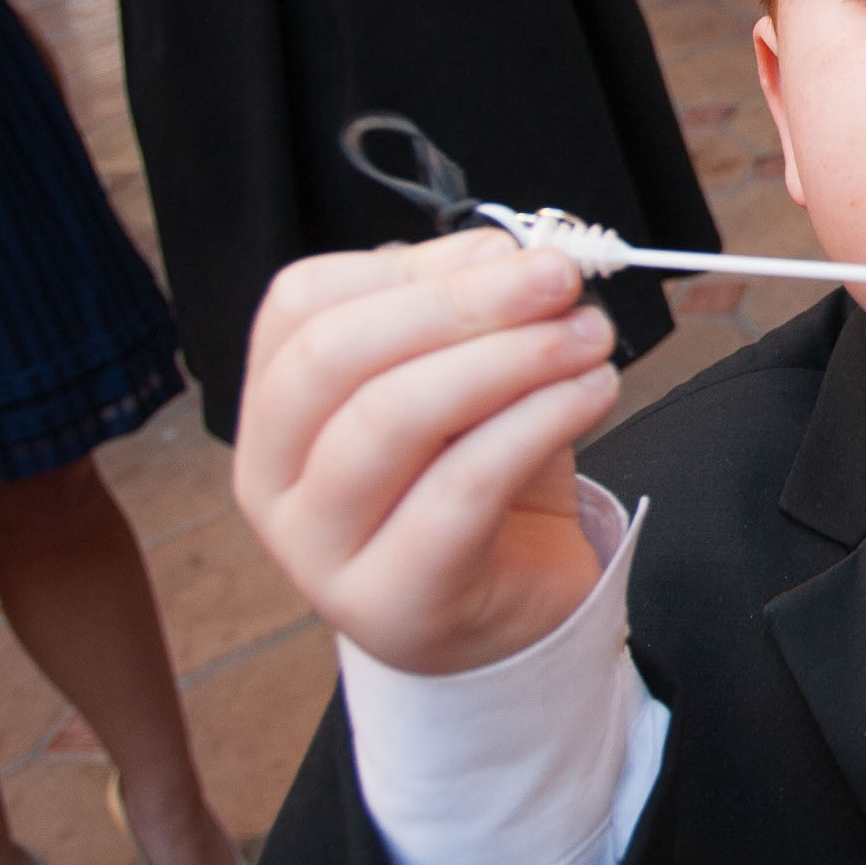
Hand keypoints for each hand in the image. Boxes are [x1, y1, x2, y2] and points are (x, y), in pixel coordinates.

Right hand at [232, 229, 621, 676]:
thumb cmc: (484, 484)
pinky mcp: (392, 602)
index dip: (412, 266)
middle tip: (560, 278)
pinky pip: (459, 490)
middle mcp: (273, 481)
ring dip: (508, 359)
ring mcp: (318, 551)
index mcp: (277, 409)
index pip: (300, 306)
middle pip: (336, 356)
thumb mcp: (473, 384)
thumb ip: (477, 317)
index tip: (510, 249)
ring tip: (590, 337)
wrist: (513, 615)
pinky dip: (536, 423)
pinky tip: (592, 393)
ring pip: (391, 419)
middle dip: (460, 302)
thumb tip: (516, 249)